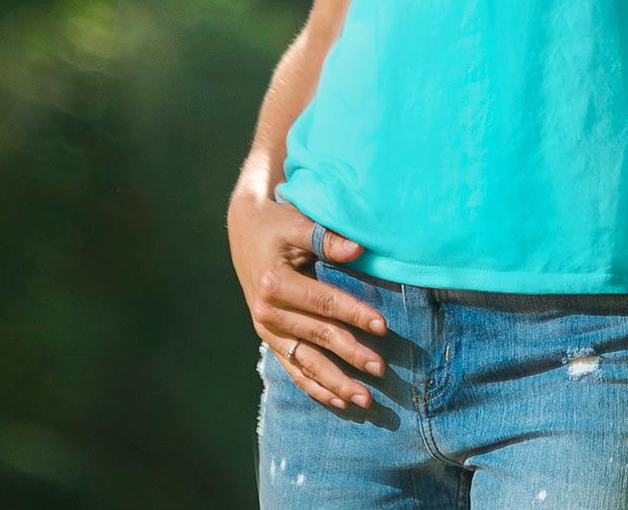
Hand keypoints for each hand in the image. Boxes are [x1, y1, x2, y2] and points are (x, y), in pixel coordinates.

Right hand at [226, 190, 388, 410]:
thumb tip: (359, 249)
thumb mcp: (299, 224)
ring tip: (366, 400)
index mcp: (275, 282)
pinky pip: (293, 369)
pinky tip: (339, 402)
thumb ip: (328, 239)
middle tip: (382, 369)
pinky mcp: (269, 340)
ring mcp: (266, 330)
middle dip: (351, 355)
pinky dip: (315, 387)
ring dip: (336, 383)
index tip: (383, 326)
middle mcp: (267, 312)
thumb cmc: (278, 225)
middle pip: (317, 337)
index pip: (323, 302)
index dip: (354, 313)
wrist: (245, 232)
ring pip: (305, 362)